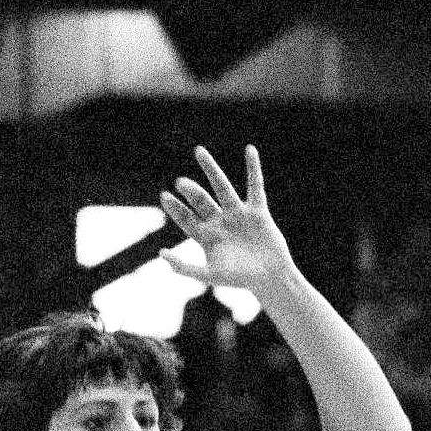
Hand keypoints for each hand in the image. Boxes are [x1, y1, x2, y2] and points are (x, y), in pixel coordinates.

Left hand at [158, 146, 294, 291]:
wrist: (270, 278)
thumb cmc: (240, 279)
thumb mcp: (210, 275)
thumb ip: (184, 267)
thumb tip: (161, 253)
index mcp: (207, 236)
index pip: (187, 218)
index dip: (176, 208)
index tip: (165, 196)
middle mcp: (220, 221)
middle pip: (201, 200)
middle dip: (190, 191)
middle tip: (180, 182)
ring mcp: (238, 214)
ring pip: (222, 187)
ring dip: (211, 169)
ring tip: (198, 151)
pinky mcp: (258, 211)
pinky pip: (255, 186)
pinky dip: (253, 168)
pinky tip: (250, 150)